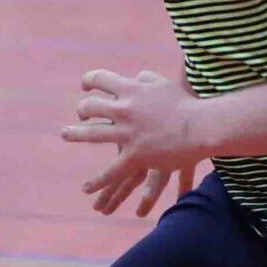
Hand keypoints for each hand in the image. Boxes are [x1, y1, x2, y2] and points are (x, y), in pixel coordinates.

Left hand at [60, 68, 200, 213]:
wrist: (201, 126)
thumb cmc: (186, 104)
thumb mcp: (164, 84)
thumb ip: (147, 79)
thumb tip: (136, 77)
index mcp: (131, 89)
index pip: (101, 79)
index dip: (90, 81)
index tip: (86, 86)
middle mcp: (124, 109)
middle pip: (91, 106)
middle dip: (83, 109)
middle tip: (80, 114)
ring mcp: (127, 133)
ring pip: (92, 134)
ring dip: (75, 134)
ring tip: (65, 134)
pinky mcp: (134, 155)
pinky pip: (110, 171)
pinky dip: (97, 181)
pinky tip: (86, 188)